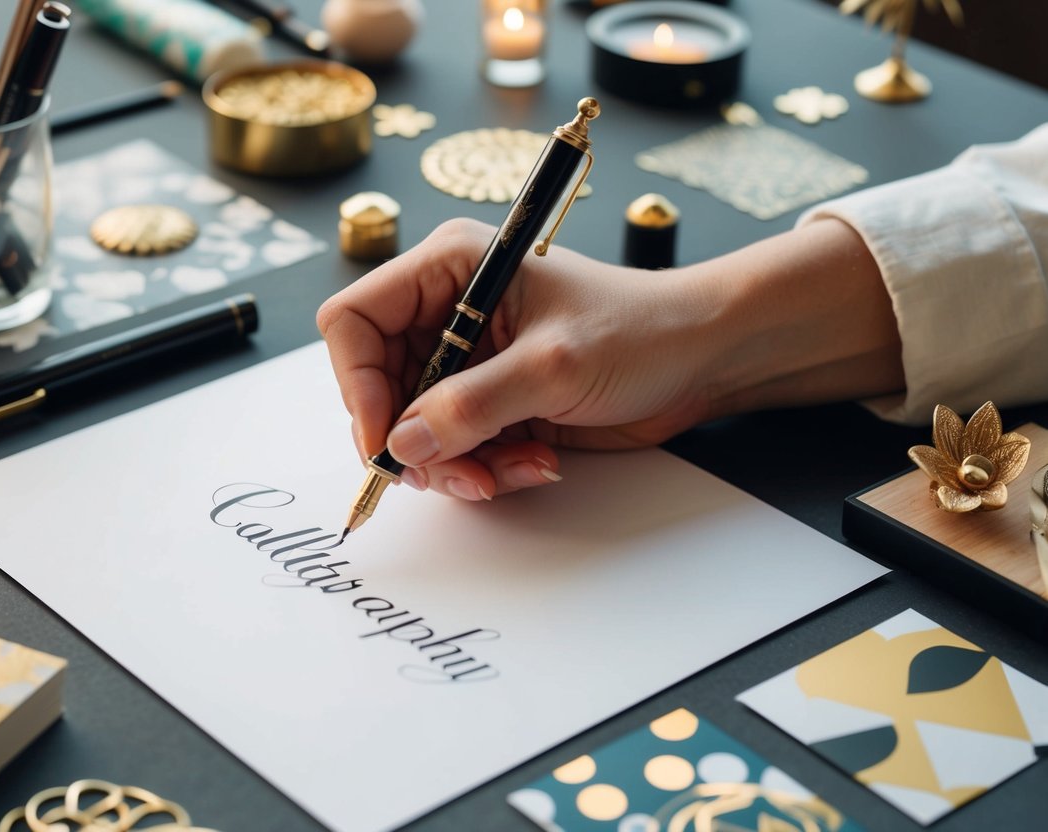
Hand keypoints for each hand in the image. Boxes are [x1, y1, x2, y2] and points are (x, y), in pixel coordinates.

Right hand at [316, 218, 721, 500]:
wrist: (701, 358)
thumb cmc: (639, 331)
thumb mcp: (552, 366)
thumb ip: (471, 406)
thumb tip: (401, 445)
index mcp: (450, 269)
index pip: (355, 321)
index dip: (359, 384)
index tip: (388, 440)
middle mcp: (447, 312)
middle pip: (379, 387)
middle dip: (416, 441)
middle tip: (461, 475)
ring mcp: (468, 360)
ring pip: (416, 430)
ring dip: (457, 464)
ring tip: (513, 469)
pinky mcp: (490, 400)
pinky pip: (456, 448)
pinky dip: (487, 468)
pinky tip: (537, 461)